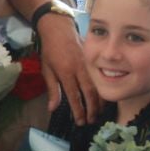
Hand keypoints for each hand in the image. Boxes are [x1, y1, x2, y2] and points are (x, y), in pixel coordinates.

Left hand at [36, 6, 98, 121]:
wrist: (58, 28)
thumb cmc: (50, 50)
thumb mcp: (46, 70)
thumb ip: (52, 90)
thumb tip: (52, 109)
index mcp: (65, 72)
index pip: (74, 96)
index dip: (78, 110)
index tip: (80, 122)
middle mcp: (79, 69)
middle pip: (89, 92)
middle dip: (92, 109)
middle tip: (91, 121)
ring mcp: (88, 64)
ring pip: (98, 85)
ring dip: (99, 101)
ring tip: (99, 113)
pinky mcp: (92, 60)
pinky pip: (100, 77)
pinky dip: (103, 89)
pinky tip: (103, 98)